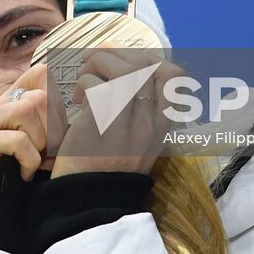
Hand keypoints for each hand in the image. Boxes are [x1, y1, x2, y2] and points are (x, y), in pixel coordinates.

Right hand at [0, 62, 49, 180]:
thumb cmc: (20, 174)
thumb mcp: (41, 143)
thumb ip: (51, 122)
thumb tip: (79, 105)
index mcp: (5, 103)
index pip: (39, 74)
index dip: (57, 102)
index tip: (56, 133)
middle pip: (39, 97)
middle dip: (51, 132)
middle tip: (46, 156)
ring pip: (26, 110)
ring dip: (39, 144)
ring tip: (32, 163)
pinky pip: (16, 140)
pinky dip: (29, 160)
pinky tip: (24, 174)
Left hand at [51, 49, 182, 178]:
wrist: (88, 199)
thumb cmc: (108, 163)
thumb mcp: (137, 137)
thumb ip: (141, 106)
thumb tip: (130, 64)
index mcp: (162, 124)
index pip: (175, 76)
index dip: (151, 57)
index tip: (127, 61)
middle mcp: (150, 123)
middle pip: (145, 65)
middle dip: (117, 54)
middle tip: (95, 62)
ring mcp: (128, 124)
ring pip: (124, 70)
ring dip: (98, 63)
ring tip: (85, 78)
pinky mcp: (102, 126)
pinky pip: (97, 85)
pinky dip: (84, 81)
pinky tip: (78, 98)